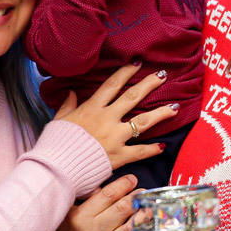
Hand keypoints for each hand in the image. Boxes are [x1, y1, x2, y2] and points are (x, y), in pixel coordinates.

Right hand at [54, 63, 177, 169]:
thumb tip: (71, 92)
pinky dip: (152, 149)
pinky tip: (163, 146)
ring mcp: (115, 137)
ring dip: (160, 113)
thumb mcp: (59, 120)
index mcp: (92, 108)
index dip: (126, 72)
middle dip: (149, 85)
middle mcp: (106, 119)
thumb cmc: (56, 143)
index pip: (112, 85)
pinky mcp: (119, 156)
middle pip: (132, 97)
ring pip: (142, 122)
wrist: (57, 167)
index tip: (137, 63)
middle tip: (163, 75)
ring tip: (175, 107)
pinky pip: (140, 151)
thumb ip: (67, 105)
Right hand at [55, 174, 138, 230]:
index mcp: (81, 217)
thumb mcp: (74, 208)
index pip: (108, 195)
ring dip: (144, 216)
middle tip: (143, 192)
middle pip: (122, 210)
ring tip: (149, 208)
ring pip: (130, 230)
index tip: (132, 179)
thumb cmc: (72, 228)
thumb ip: (92, 195)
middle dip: (135, 197)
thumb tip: (119, 184)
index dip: (123, 185)